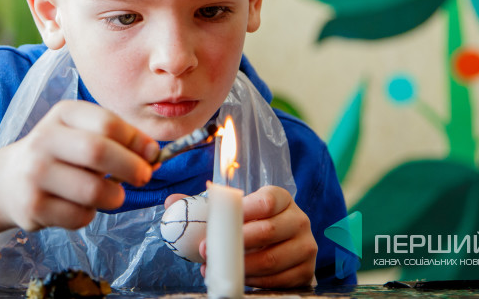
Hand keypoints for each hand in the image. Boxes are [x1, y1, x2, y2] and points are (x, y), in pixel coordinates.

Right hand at [0, 100, 159, 232]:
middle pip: (98, 152)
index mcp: (63, 114)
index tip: (153, 154)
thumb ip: (118, 140)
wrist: (8, 181)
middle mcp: (44, 139)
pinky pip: (79, 216)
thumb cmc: (60, 155)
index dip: (137, 141)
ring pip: (92, 190)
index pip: (108, 123)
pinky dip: (90, 215)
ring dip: (114, 197)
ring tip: (112, 195)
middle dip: (132, 168)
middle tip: (144, 177)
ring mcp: (35, 174)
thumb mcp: (83, 134)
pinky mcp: (33, 206)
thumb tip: (154, 155)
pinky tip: (81, 206)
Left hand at [192, 185, 315, 288]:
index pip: (266, 201)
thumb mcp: (232, 211)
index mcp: (281, 198)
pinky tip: (238, 278)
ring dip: (240, 266)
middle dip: (233, 243)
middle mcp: (299, 219)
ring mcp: (305, 246)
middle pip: (267, 231)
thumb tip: (171, 202)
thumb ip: (203, 204)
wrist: (279, 245)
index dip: (240, 213)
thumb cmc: (251, 224)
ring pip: (272, 259)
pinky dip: (254, 281)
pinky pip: (278, 280)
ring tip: (218, 267)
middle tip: (207, 250)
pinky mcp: (306, 271)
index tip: (216, 223)